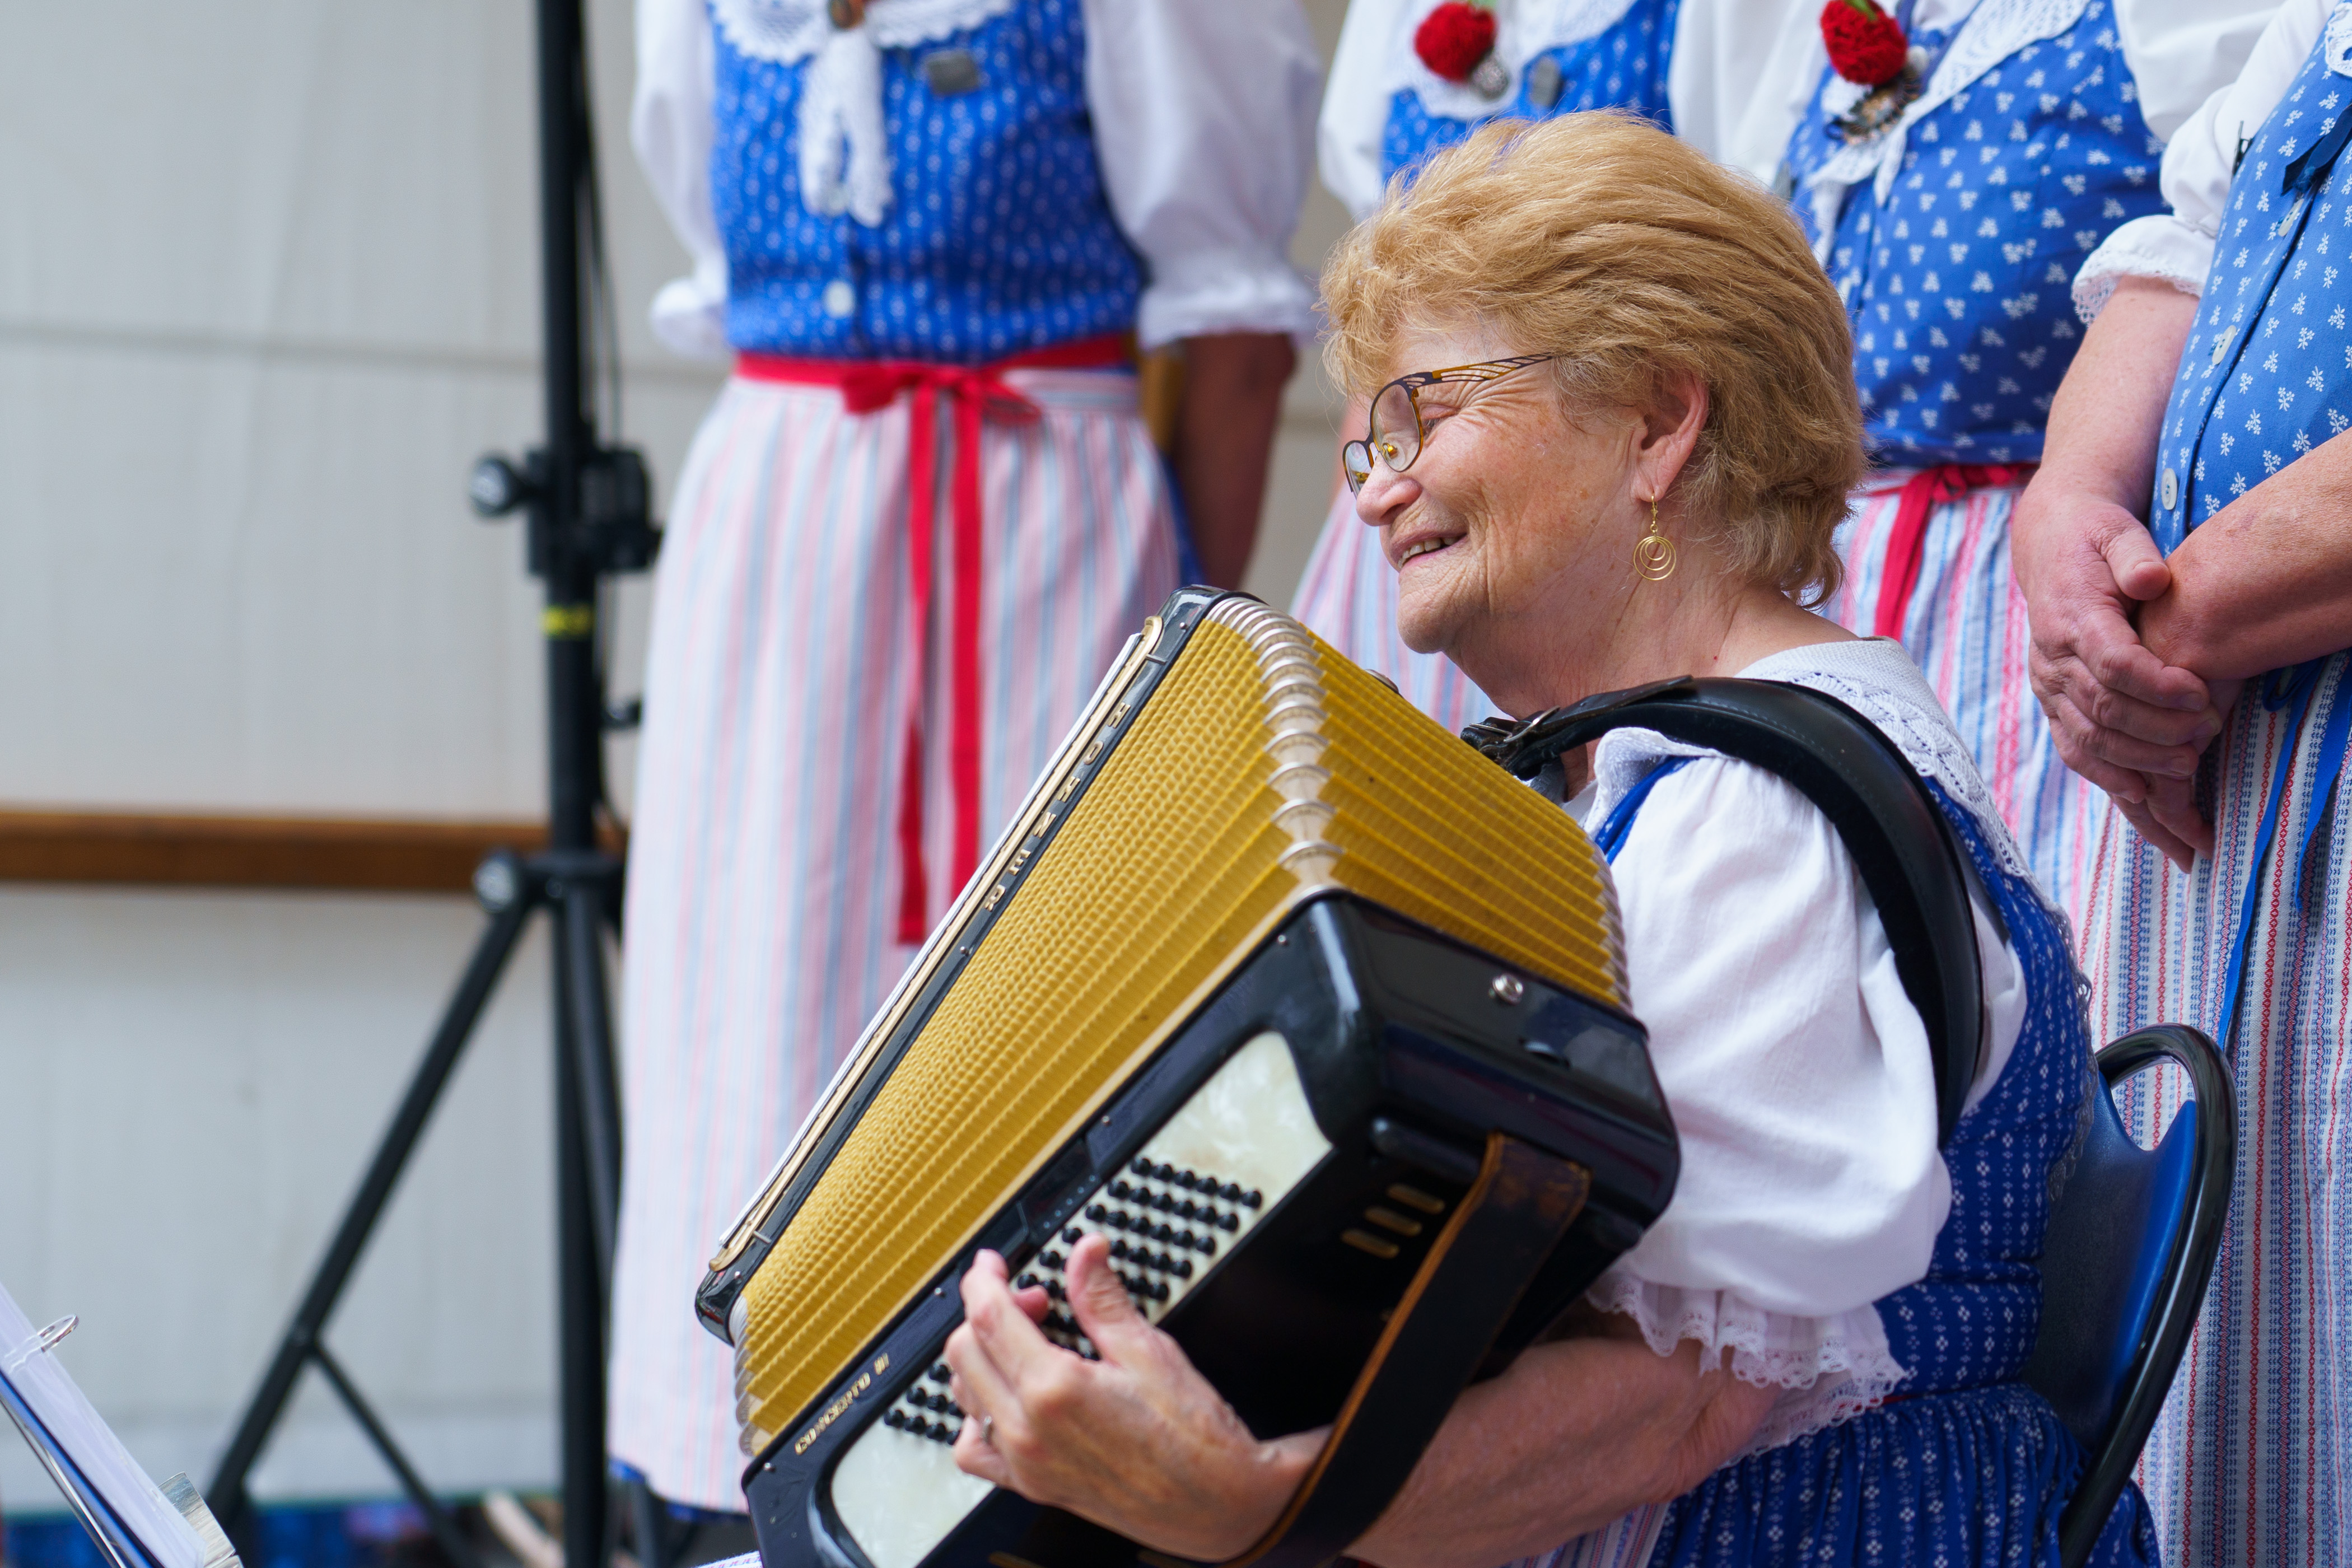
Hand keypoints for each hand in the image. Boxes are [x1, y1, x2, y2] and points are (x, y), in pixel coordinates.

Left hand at [944, 1239, 1320, 1559]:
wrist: (1216, 1504)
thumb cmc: (1193, 1436)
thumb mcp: (1148, 1350)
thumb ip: (1102, 1298)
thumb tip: (1085, 1253)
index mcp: (1054, 1390)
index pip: (988, 1318)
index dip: (983, 1280)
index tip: (993, 1264)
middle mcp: (1027, 1431)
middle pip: (965, 1352)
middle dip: (988, 1313)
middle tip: (1036, 1301)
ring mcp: (1025, 1464)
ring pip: (964, 1396)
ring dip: (982, 1357)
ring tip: (1025, 1343)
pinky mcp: (1032, 1486)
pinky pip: (975, 1450)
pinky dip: (977, 1416)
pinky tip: (1008, 1398)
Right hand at [2011, 478, 2221, 863]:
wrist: (2051, 547)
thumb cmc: (2095, 539)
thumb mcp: (2117, 532)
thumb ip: (2134, 555)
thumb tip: (2152, 579)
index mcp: (2071, 616)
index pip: (2112, 664)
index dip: (2158, 687)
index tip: (2202, 696)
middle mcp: (2052, 658)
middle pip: (2103, 708)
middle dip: (2158, 730)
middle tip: (2208, 733)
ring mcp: (2048, 685)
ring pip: (2088, 737)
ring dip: (2138, 759)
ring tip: (2187, 765)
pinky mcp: (2052, 702)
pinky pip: (2073, 747)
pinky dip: (2105, 774)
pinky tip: (2140, 791)